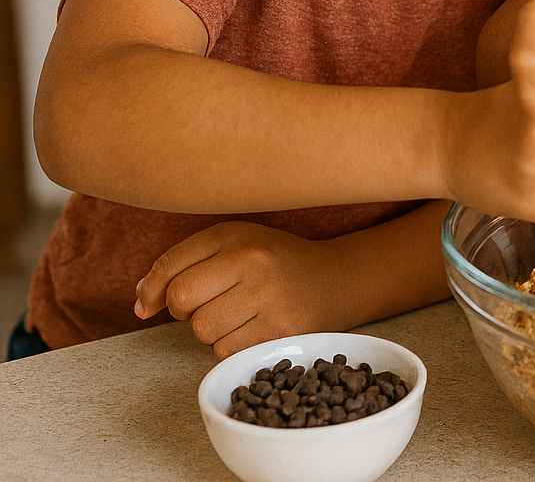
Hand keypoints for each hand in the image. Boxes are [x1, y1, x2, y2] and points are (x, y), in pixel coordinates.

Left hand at [135, 222, 351, 359]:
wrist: (335, 279)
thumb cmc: (272, 260)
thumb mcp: (229, 244)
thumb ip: (177, 265)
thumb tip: (140, 305)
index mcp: (239, 239)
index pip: (172, 274)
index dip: (156, 292)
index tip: (157, 302)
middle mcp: (256, 267)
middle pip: (183, 306)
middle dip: (187, 310)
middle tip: (213, 301)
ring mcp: (271, 301)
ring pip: (204, 332)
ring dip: (212, 330)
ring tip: (239, 313)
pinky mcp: (282, 333)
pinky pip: (227, 352)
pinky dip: (231, 346)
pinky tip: (253, 328)